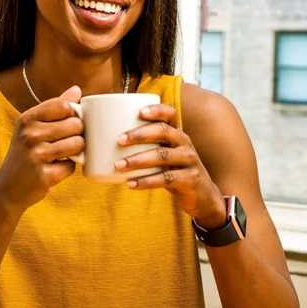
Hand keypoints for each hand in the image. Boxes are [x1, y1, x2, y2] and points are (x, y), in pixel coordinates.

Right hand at [0, 86, 83, 211]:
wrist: (7, 188)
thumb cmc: (25, 153)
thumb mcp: (32, 127)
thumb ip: (55, 107)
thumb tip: (76, 89)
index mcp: (27, 119)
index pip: (64, 105)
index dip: (72, 114)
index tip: (66, 123)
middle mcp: (30, 134)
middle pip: (75, 124)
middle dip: (76, 134)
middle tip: (64, 142)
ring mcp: (37, 155)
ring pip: (77, 144)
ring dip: (75, 151)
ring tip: (62, 155)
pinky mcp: (45, 176)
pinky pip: (72, 166)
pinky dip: (67, 169)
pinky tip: (54, 169)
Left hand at [115, 103, 225, 228]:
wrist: (202, 197)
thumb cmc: (174, 171)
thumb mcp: (164, 156)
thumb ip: (144, 147)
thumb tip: (104, 142)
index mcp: (177, 134)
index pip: (170, 114)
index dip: (156, 110)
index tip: (138, 112)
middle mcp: (185, 143)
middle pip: (163, 132)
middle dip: (139, 134)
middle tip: (118, 140)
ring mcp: (189, 161)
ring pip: (162, 156)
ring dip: (138, 160)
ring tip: (118, 165)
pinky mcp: (190, 180)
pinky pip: (166, 179)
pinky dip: (146, 181)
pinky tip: (130, 184)